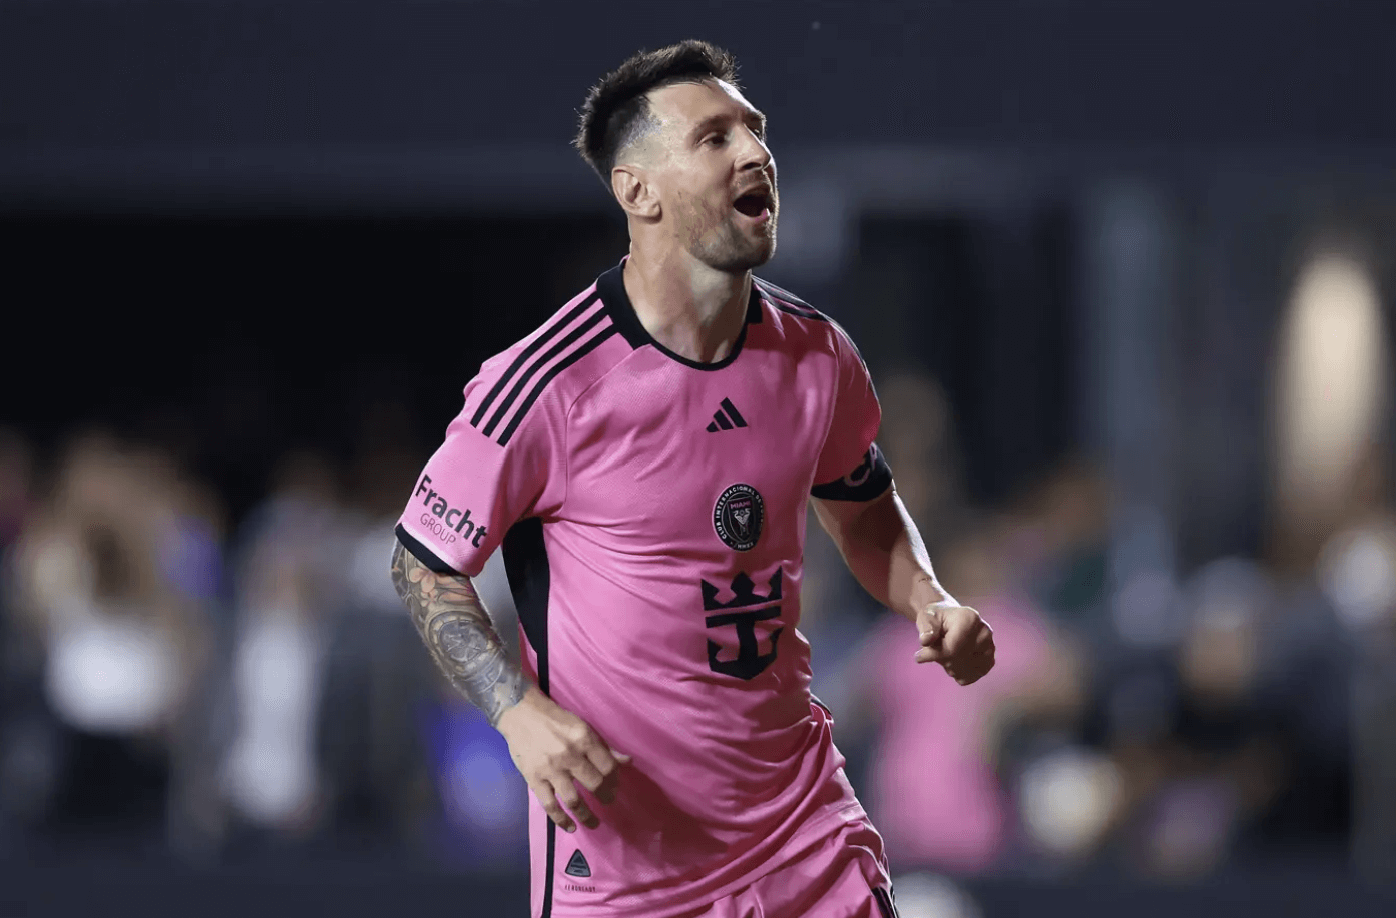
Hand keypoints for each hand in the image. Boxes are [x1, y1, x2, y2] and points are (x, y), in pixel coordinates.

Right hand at [495, 685, 629, 832]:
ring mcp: (551, 770)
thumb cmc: (555, 719)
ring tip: (594, 823)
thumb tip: (627, 762)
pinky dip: (561, 820)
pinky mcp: (534, 779)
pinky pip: (550, 805)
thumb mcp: (583, 726)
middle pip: (595, 784)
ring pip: (574, 800)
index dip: (615, 779)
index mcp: (584, 739)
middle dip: (605, 797)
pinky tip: (570, 827)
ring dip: (587, 816)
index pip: (608, 766)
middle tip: (608, 801)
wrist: (521, 714)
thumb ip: (604, 746)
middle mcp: (570, 755)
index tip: (615, 786)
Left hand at [915, 599, 994, 684]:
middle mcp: (984, 632)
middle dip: (941, 660)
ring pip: (965, 671)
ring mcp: (989, 647)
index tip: (918, 656)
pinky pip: (972, 676)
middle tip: (933, 650)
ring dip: (950, 667)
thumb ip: (925, 629)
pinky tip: (953, 663)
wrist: (949, 620)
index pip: (953, 648)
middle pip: (958, 660)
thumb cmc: (935, 618)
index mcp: (969, 618)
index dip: (934, 655)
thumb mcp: (926, 617)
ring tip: (946, 652)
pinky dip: (959, 674)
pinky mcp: (989, 660)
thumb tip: (926, 640)